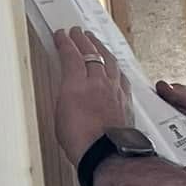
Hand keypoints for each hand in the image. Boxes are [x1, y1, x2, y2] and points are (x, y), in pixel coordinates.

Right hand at [52, 28, 135, 164]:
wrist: (105, 154)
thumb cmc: (80, 141)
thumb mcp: (60, 114)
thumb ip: (65, 94)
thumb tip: (69, 89)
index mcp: (76, 84)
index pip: (70, 55)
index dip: (65, 42)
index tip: (61, 35)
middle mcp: (97, 82)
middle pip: (91, 52)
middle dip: (82, 39)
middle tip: (77, 32)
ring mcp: (114, 89)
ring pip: (109, 60)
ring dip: (100, 48)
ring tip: (95, 41)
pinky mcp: (125, 99)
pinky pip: (120, 75)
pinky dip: (115, 66)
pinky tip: (114, 65)